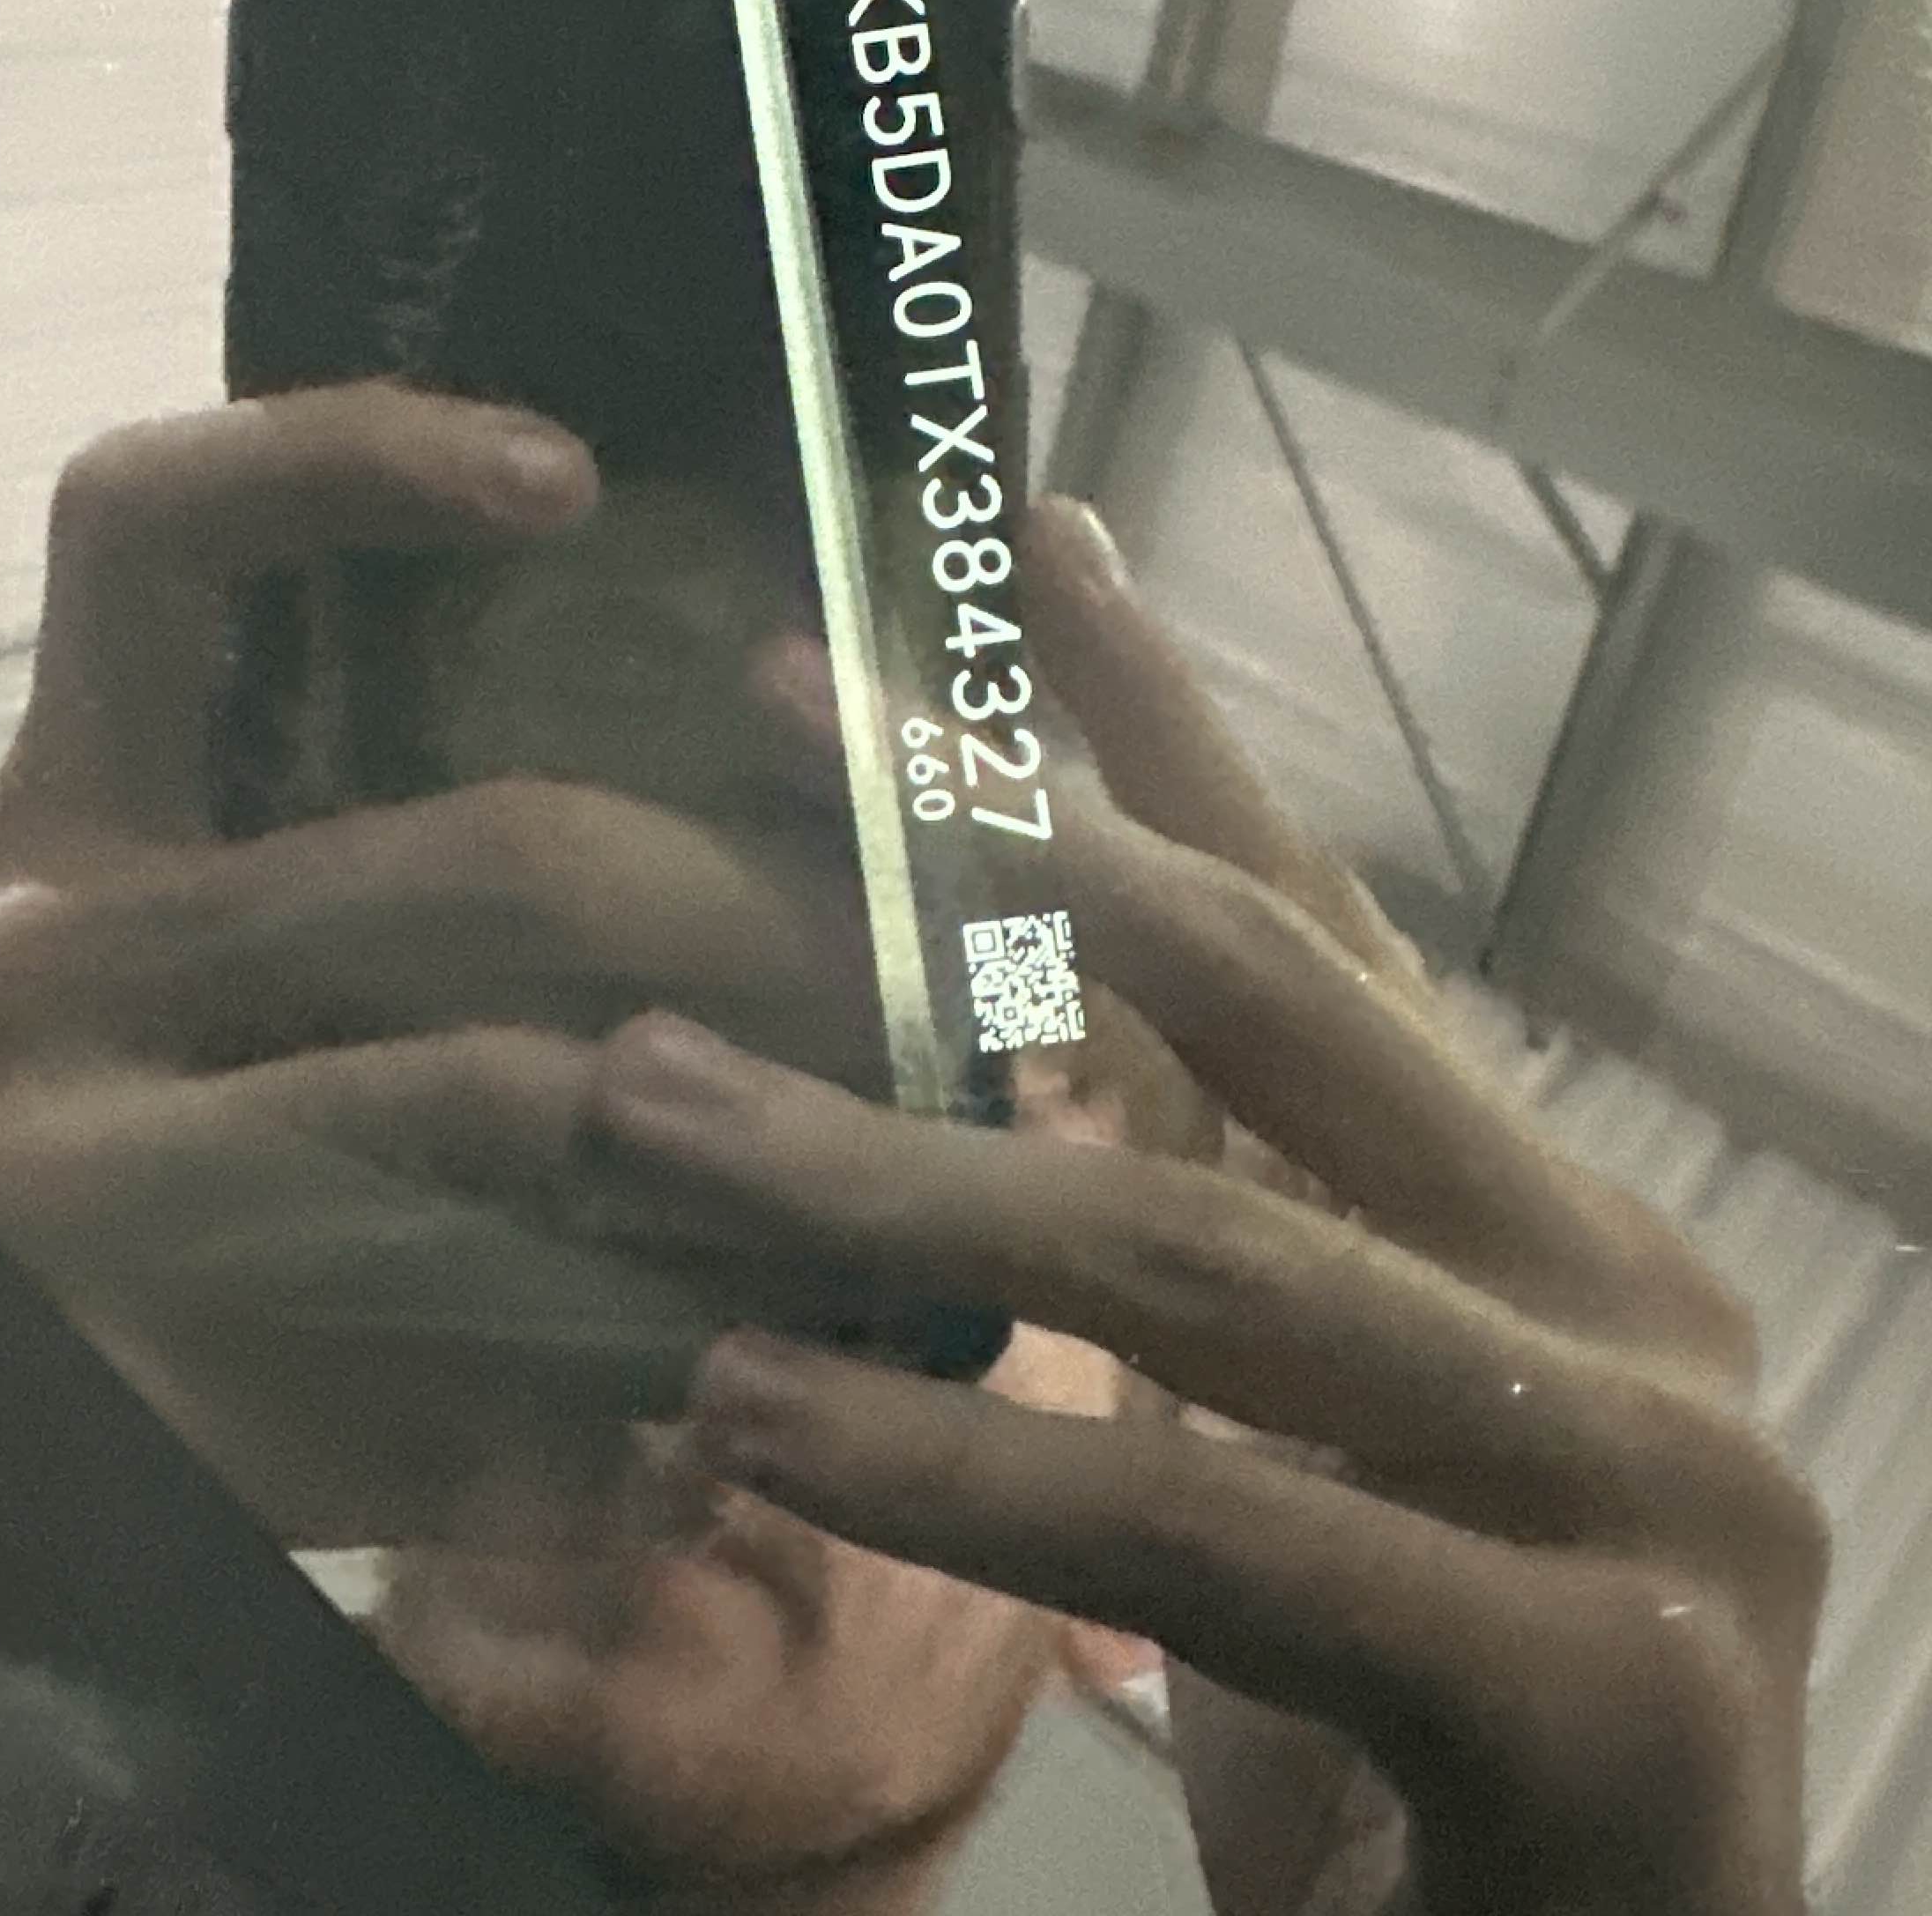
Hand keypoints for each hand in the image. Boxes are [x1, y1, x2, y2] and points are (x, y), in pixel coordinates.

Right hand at [0, 384, 877, 1540]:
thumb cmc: (91, 1154)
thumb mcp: (156, 959)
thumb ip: (341, 839)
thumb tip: (677, 695)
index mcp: (64, 828)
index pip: (147, 540)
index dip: (348, 457)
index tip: (572, 474)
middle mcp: (53, 973)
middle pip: (480, 856)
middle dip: (756, 898)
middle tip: (924, 942)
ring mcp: (99, 1188)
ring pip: (522, 1106)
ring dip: (761, 1129)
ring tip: (907, 1137)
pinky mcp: (173, 1401)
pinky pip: (493, 1359)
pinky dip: (649, 1371)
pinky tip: (752, 1378)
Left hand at [571, 500, 1826, 1915]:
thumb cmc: (1419, 1763)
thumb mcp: (1293, 1450)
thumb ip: (1187, 1238)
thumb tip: (953, 1049)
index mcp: (1551, 1228)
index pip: (1329, 929)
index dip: (1170, 724)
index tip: (1020, 530)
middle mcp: (1633, 1307)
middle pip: (1276, 1008)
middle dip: (1008, 839)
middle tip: (781, 691)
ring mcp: (1651, 1493)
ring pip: (1203, 1260)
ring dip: (887, 1164)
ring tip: (641, 1099)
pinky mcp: (1604, 1696)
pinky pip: (1218, 1529)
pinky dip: (960, 1464)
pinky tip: (746, 1404)